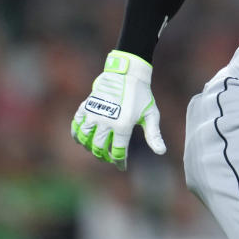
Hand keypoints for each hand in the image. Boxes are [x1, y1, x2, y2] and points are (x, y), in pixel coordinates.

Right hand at [71, 50, 165, 169]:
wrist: (127, 73)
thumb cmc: (142, 95)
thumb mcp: (151, 114)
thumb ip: (154, 135)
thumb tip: (161, 152)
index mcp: (123, 126)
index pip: (118, 152)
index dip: (119, 162)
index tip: (121, 166)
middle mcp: (106, 122)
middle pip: (99, 148)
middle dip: (103, 156)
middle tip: (108, 157)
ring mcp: (94, 114)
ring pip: (85, 139)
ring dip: (89, 147)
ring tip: (96, 149)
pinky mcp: (86, 106)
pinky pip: (76, 124)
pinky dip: (77, 134)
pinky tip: (81, 139)